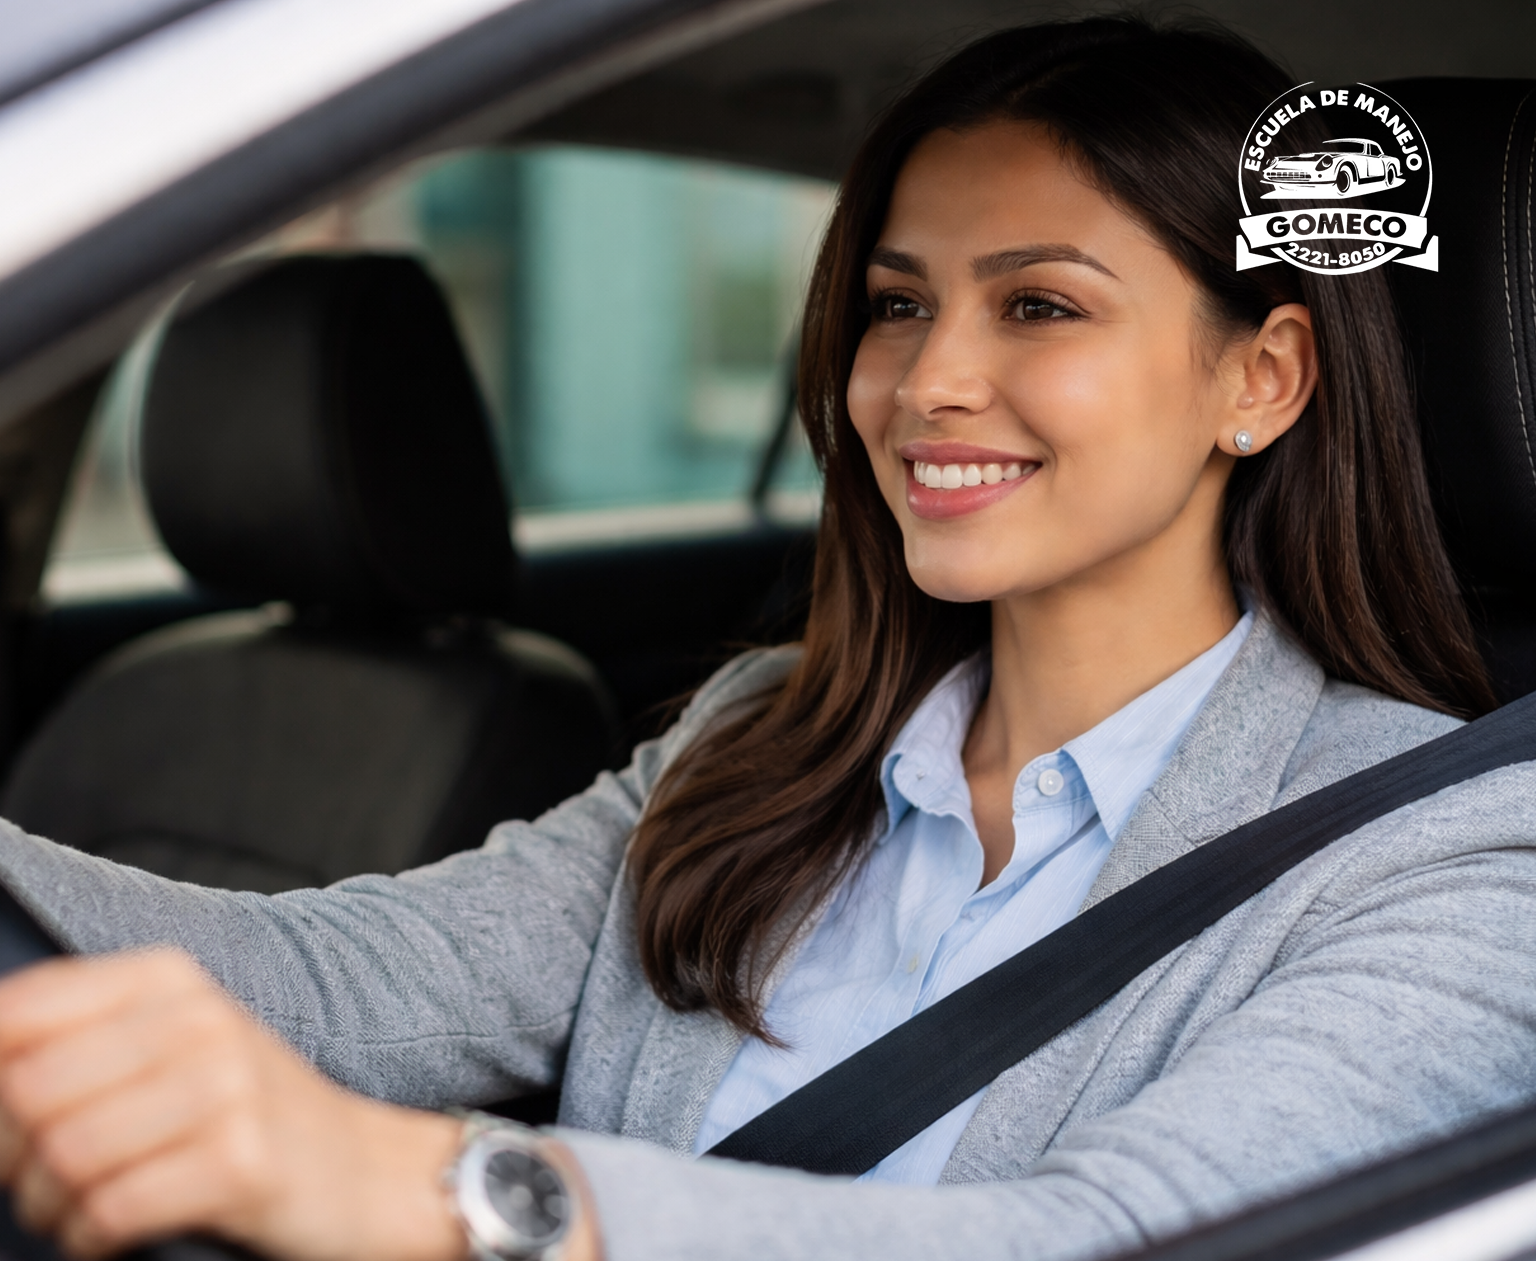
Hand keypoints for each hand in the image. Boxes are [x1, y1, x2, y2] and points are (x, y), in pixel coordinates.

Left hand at [0, 948, 468, 1260]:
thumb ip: (81, 1040)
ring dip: (50, 1205)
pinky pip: (108, 1211)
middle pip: (28, 1092)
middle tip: (40, 1178)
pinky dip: (91, 1238)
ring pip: (62, 1155)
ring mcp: (226, 1089)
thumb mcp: (175, 1046)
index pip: (19, 1014)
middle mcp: (200, 1021)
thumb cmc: (253, 1115)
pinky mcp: (240, 1163)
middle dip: (10, 1156)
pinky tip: (115, 1231)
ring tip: (79, 1207)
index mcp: (169, 980)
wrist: (370, 1171)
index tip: (11, 1120)